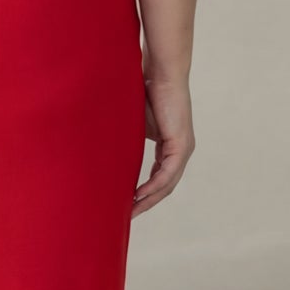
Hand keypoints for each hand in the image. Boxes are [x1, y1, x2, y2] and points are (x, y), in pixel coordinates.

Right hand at [133, 76, 194, 217]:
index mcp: (171, 146)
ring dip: (149, 199)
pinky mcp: (181, 145)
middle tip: (128, 216)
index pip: (159, 177)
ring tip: (131, 211)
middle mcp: (181, 150)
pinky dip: (153, 187)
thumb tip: (105, 150)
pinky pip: (168, 174)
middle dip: (146, 203)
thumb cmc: (145, 92)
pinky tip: (139, 195)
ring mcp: (183, 149)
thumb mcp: (135, 123)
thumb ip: (128, 139)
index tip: (127, 203)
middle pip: (164, 186)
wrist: (161, 74)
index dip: (145, 193)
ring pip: (167, 184)